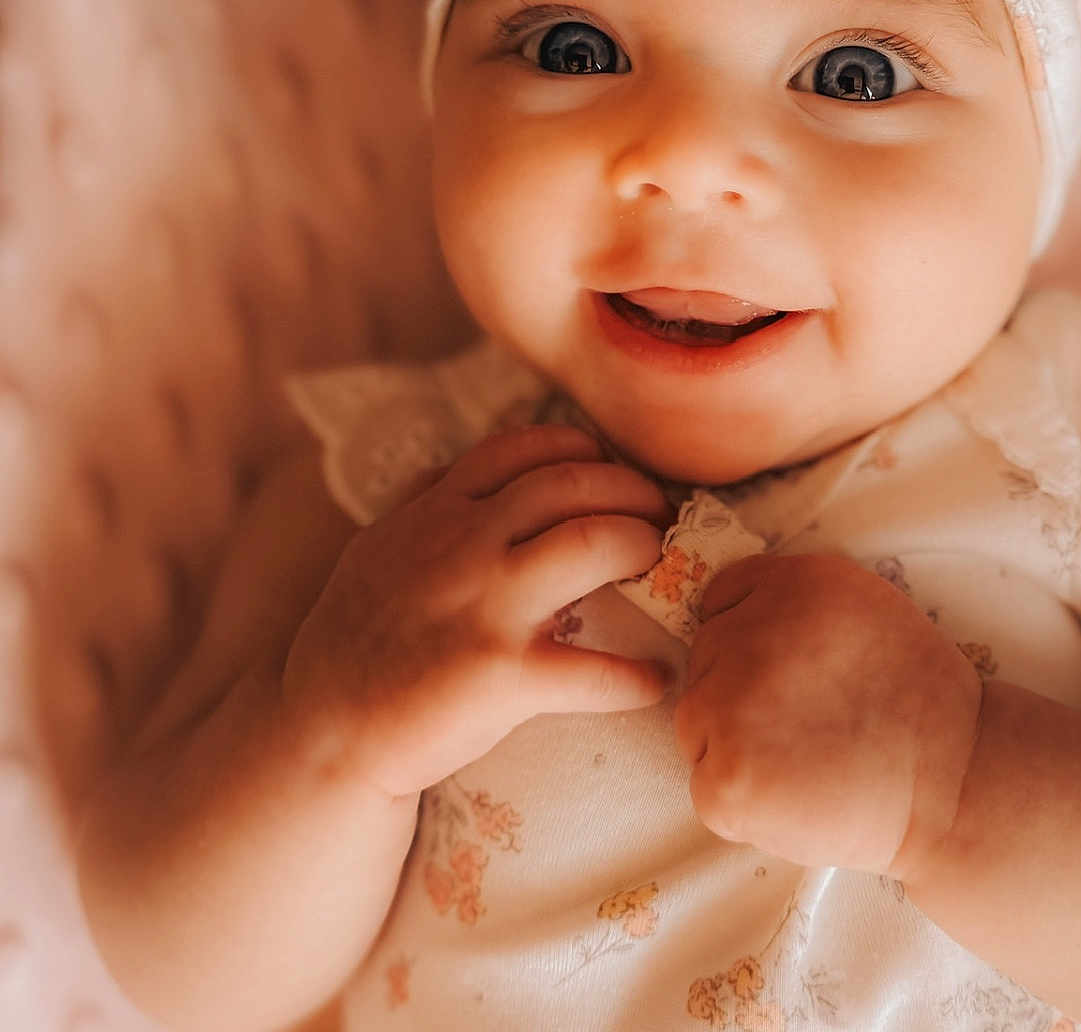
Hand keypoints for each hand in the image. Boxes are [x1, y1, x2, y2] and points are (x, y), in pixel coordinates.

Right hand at [279, 424, 674, 800]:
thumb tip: (462, 463)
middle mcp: (463, 545)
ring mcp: (485, 608)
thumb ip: (424, 503)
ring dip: (641, 545)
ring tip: (658, 563)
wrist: (320, 731)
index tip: (606, 465)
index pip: (520, 449)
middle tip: (658, 514)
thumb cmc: (353, 640)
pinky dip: (634, 676)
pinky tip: (652, 679)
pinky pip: (593, 670)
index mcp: (435, 513)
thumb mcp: (377, 548)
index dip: (579, 449)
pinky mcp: (502, 677)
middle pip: (573, 484)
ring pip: (593, 543)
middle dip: (631, 490)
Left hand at [672, 552, 982, 877]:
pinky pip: (703, 779)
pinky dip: (738, 795)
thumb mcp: (861, 605)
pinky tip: (791, 792)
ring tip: (800, 757)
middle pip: (705, 659)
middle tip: (805, 720)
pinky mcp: (725, 777)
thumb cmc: (914, 698)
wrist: (954, 784)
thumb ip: (791, 598)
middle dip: (741, 688)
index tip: (788, 671)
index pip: (721, 599)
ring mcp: (731, 707)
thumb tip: (727, 611)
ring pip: (696, 719)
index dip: (750, 638)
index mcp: (791, 583)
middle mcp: (752, 634)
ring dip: (734, 741)